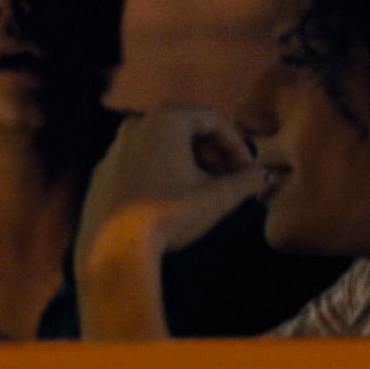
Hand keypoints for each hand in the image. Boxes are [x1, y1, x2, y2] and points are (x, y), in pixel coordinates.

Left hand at [77, 105, 263, 269]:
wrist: (116, 248)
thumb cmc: (170, 213)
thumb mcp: (218, 197)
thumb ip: (247, 180)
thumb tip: (267, 175)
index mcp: (166, 119)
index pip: (214, 119)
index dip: (238, 145)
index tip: (249, 172)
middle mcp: (137, 123)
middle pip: (187, 129)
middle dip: (213, 152)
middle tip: (229, 180)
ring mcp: (115, 147)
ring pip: (162, 145)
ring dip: (189, 162)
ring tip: (203, 191)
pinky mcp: (102, 171)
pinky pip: (140, 162)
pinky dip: (161, 172)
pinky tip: (170, 199)